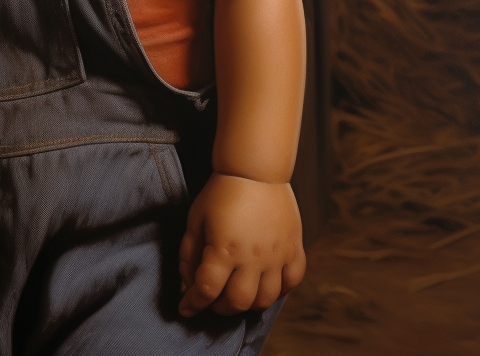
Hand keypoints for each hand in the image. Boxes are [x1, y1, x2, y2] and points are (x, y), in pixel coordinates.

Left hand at [178, 172, 305, 317]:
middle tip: (212, 301)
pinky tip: (266, 285)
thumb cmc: (221, 192)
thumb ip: (188, 254)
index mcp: (224, 248)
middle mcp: (252, 257)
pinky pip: (292, 282)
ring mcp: (276, 255)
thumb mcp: (196, 219)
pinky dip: (279, 291)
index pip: (207, 289)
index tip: (185, 308)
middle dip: (220, 308)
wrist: (255, 170)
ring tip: (237, 294)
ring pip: (266, 299)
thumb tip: (186, 284)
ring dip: (248, 304)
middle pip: (238, 302)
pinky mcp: (294, 249)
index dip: (193, 303)